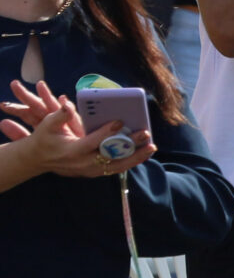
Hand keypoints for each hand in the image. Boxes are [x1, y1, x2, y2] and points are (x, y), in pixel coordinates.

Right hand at [0, 79, 156, 177]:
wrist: (38, 160)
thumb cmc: (44, 138)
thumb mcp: (47, 125)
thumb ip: (60, 116)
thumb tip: (68, 105)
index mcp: (72, 151)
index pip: (92, 142)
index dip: (106, 133)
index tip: (119, 122)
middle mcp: (83, 163)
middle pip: (111, 157)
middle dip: (130, 146)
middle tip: (145, 134)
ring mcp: (90, 170)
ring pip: (117, 167)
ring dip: (136, 157)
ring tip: (151, 146)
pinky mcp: (94, 173)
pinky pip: (116, 169)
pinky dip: (130, 162)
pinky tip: (143, 154)